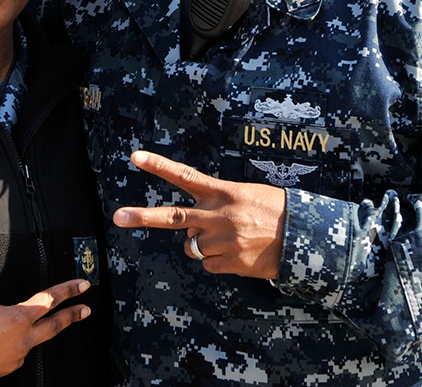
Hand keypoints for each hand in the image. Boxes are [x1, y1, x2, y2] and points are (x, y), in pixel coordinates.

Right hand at [0, 280, 90, 380]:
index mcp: (19, 318)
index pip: (50, 300)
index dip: (68, 291)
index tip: (83, 286)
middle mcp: (22, 340)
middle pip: (54, 326)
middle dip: (71, 316)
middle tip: (85, 310)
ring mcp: (14, 358)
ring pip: (26, 343)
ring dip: (20, 336)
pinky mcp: (3, 372)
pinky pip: (10, 356)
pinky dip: (4, 348)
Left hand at [112, 150, 286, 278]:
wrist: (303, 238)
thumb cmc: (273, 210)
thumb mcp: (245, 193)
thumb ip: (215, 203)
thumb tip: (191, 227)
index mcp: (223, 192)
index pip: (185, 176)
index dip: (159, 166)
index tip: (136, 157)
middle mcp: (218, 216)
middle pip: (173, 217)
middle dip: (142, 217)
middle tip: (118, 216)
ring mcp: (222, 241)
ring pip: (192, 247)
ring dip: (202, 245)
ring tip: (230, 239)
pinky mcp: (229, 263)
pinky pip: (208, 265)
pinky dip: (218, 262)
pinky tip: (238, 253)